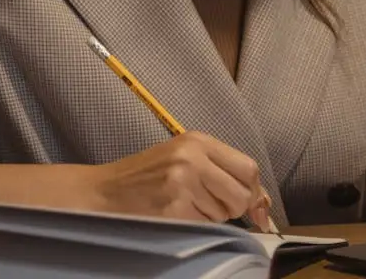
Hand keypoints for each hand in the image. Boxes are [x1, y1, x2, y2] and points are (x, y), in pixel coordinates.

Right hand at [83, 131, 272, 229]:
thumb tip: (261, 203)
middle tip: (211, 205)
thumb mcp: (183, 157)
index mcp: (198, 141)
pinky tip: (175, 214)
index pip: (248, 167)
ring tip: (184, 204)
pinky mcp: (173, 208)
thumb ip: (220, 170)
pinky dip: (195, 225)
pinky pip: (204, 225)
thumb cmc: (145, 176)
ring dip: (210, 216)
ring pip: (223, 213)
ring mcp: (182, 183)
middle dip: (234, 207)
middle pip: (241, 193)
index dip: (254, 190)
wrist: (104, 191)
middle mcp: (192, 158)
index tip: (255, 206)